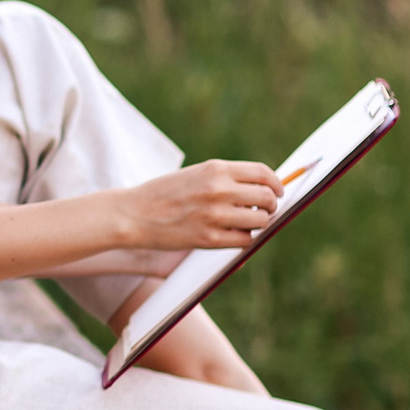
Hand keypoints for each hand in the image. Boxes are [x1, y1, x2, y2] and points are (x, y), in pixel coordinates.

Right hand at [115, 161, 280, 250]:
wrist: (132, 214)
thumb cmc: (164, 194)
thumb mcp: (195, 175)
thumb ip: (225, 179)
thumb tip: (261, 189)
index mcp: (215, 169)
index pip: (263, 173)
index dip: (276, 184)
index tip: (278, 192)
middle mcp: (218, 189)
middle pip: (266, 198)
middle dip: (270, 206)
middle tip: (263, 211)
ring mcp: (215, 215)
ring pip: (259, 221)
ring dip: (257, 224)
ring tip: (243, 223)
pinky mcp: (208, 239)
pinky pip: (244, 240)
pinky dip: (242, 239)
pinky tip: (230, 235)